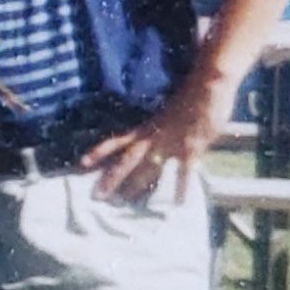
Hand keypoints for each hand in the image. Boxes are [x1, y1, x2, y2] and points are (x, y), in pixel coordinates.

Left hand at [81, 70, 238, 204]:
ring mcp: (171, 144)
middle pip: (127, 161)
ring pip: (148, 169)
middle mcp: (153, 138)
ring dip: (136, 186)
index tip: (82, 163)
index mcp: (146, 128)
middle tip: (98, 196)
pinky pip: (184, 172)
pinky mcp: (191, 149)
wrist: (207, 86)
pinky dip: (181, 188)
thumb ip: (158, 127)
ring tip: (124, 202)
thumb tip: (150, 139)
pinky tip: (178, 203)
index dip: (99, 151)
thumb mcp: (167, 112)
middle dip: (112, 178)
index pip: (117, 141)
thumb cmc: (189, 95)